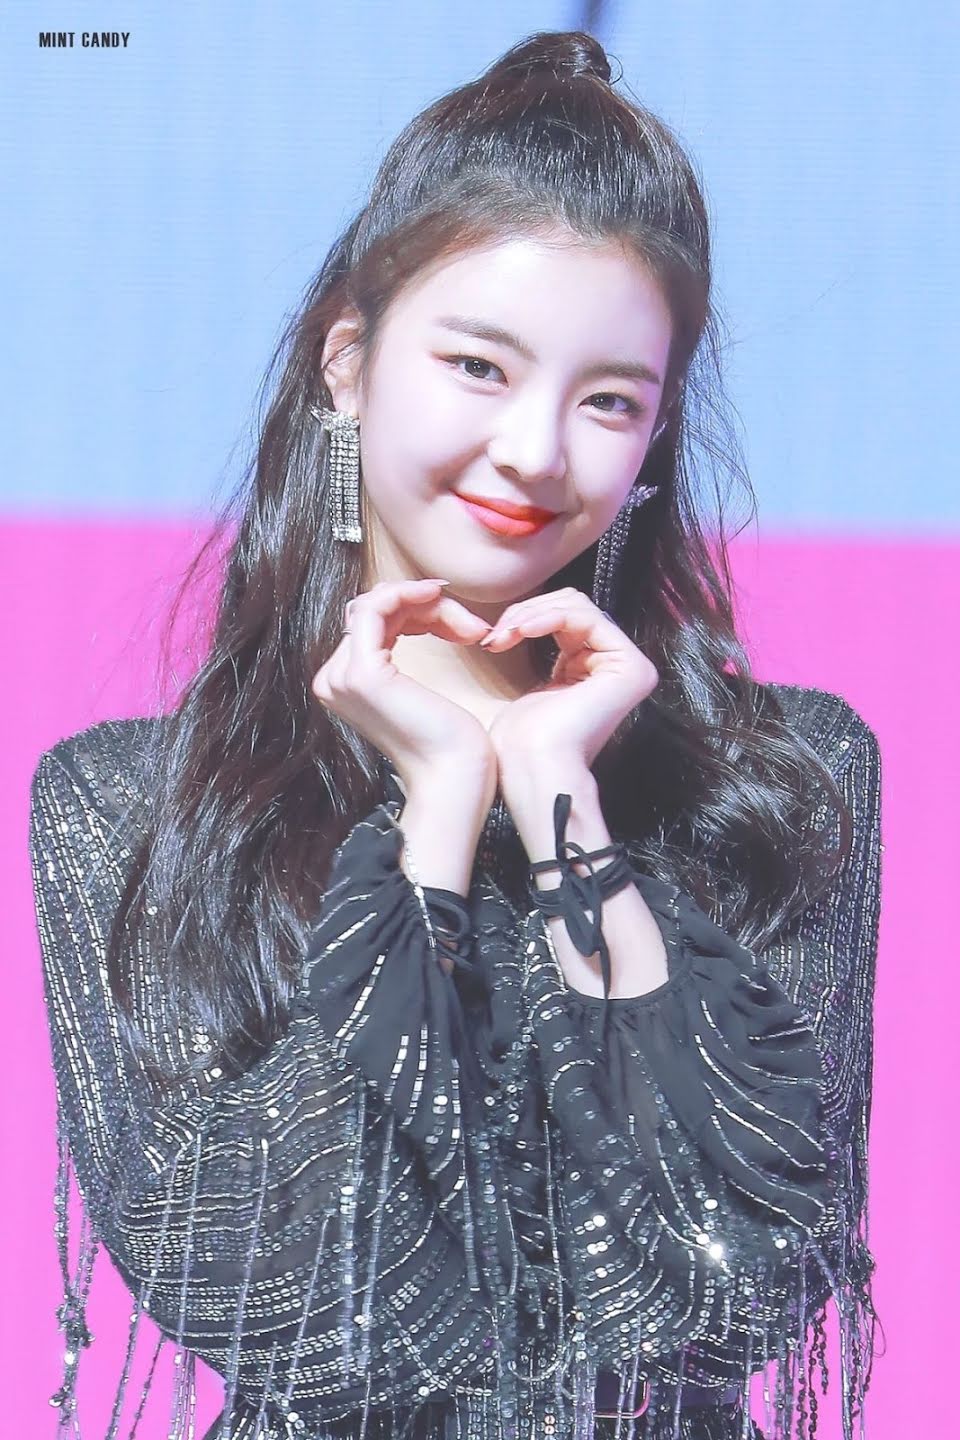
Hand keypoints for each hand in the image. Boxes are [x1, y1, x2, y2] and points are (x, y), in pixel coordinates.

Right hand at [310, 578, 496, 794]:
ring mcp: (343, 675)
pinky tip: (438, 596)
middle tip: (472, 627)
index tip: (464, 622)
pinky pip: (376, 607)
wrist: (454, 779)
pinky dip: (407, 593)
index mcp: (345, 682)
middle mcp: (334, 678)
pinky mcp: (362, 673)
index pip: (374, 621)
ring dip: (428, 604)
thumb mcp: (423, 687)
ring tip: (469, 628)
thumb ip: (406, 652)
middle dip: (428, 607)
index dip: (419, 610)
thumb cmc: (450, 744)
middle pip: (377, 610)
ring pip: (379, 604)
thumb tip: (422, 607)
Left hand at [481, 588, 658, 774]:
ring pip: (578, 605)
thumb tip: (530, 616)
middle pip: (574, 604)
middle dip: (528, 612)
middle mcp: (617, 666)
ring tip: (505, 636)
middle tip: (497, 635)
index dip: (527, 616)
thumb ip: (545, 649)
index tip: (493, 638)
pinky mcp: (630, 667)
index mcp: (596, 670)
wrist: (532, 766)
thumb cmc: (522, 740)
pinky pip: (587, 617)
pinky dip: (549, 617)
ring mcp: (629, 667)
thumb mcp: (533, 684)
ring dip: (532, 614)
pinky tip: (523, 632)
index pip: (567, 615)